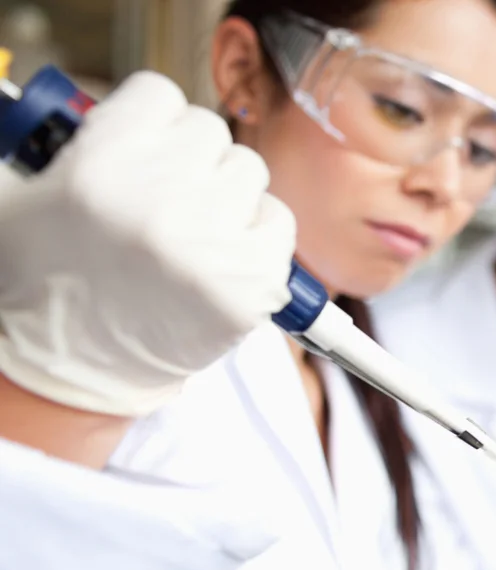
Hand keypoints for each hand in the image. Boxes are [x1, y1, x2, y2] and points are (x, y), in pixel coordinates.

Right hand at [0, 71, 294, 416]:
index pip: (161, 94)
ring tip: (190, 236)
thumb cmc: (53, 282)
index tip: (149, 150)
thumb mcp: (36, 195)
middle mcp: (161, 197)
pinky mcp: (250, 283)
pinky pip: (279, 224)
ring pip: (250, 174)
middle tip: (167, 202)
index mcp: (100, 163)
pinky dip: (259, 238)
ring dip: (227, 198)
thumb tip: (152, 117)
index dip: (154, 122)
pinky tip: (222, 259)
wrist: (76, 368)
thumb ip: (92, 142)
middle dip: (192, 162)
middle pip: (211, 132)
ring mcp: (211, 241)